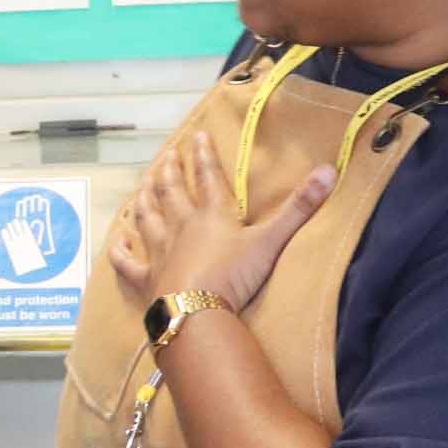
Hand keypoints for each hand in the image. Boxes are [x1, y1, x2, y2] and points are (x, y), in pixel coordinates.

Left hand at [109, 129, 334, 312]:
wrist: (197, 312)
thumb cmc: (234, 276)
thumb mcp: (271, 240)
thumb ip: (300, 207)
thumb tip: (330, 170)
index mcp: (211, 215)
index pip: (208, 177)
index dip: (204, 155)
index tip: (197, 135)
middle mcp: (181, 226)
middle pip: (172, 192)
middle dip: (170, 171)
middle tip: (166, 155)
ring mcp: (159, 252)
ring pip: (147, 219)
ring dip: (145, 200)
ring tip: (143, 185)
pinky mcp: (145, 279)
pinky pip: (127, 262)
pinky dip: (120, 251)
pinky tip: (116, 242)